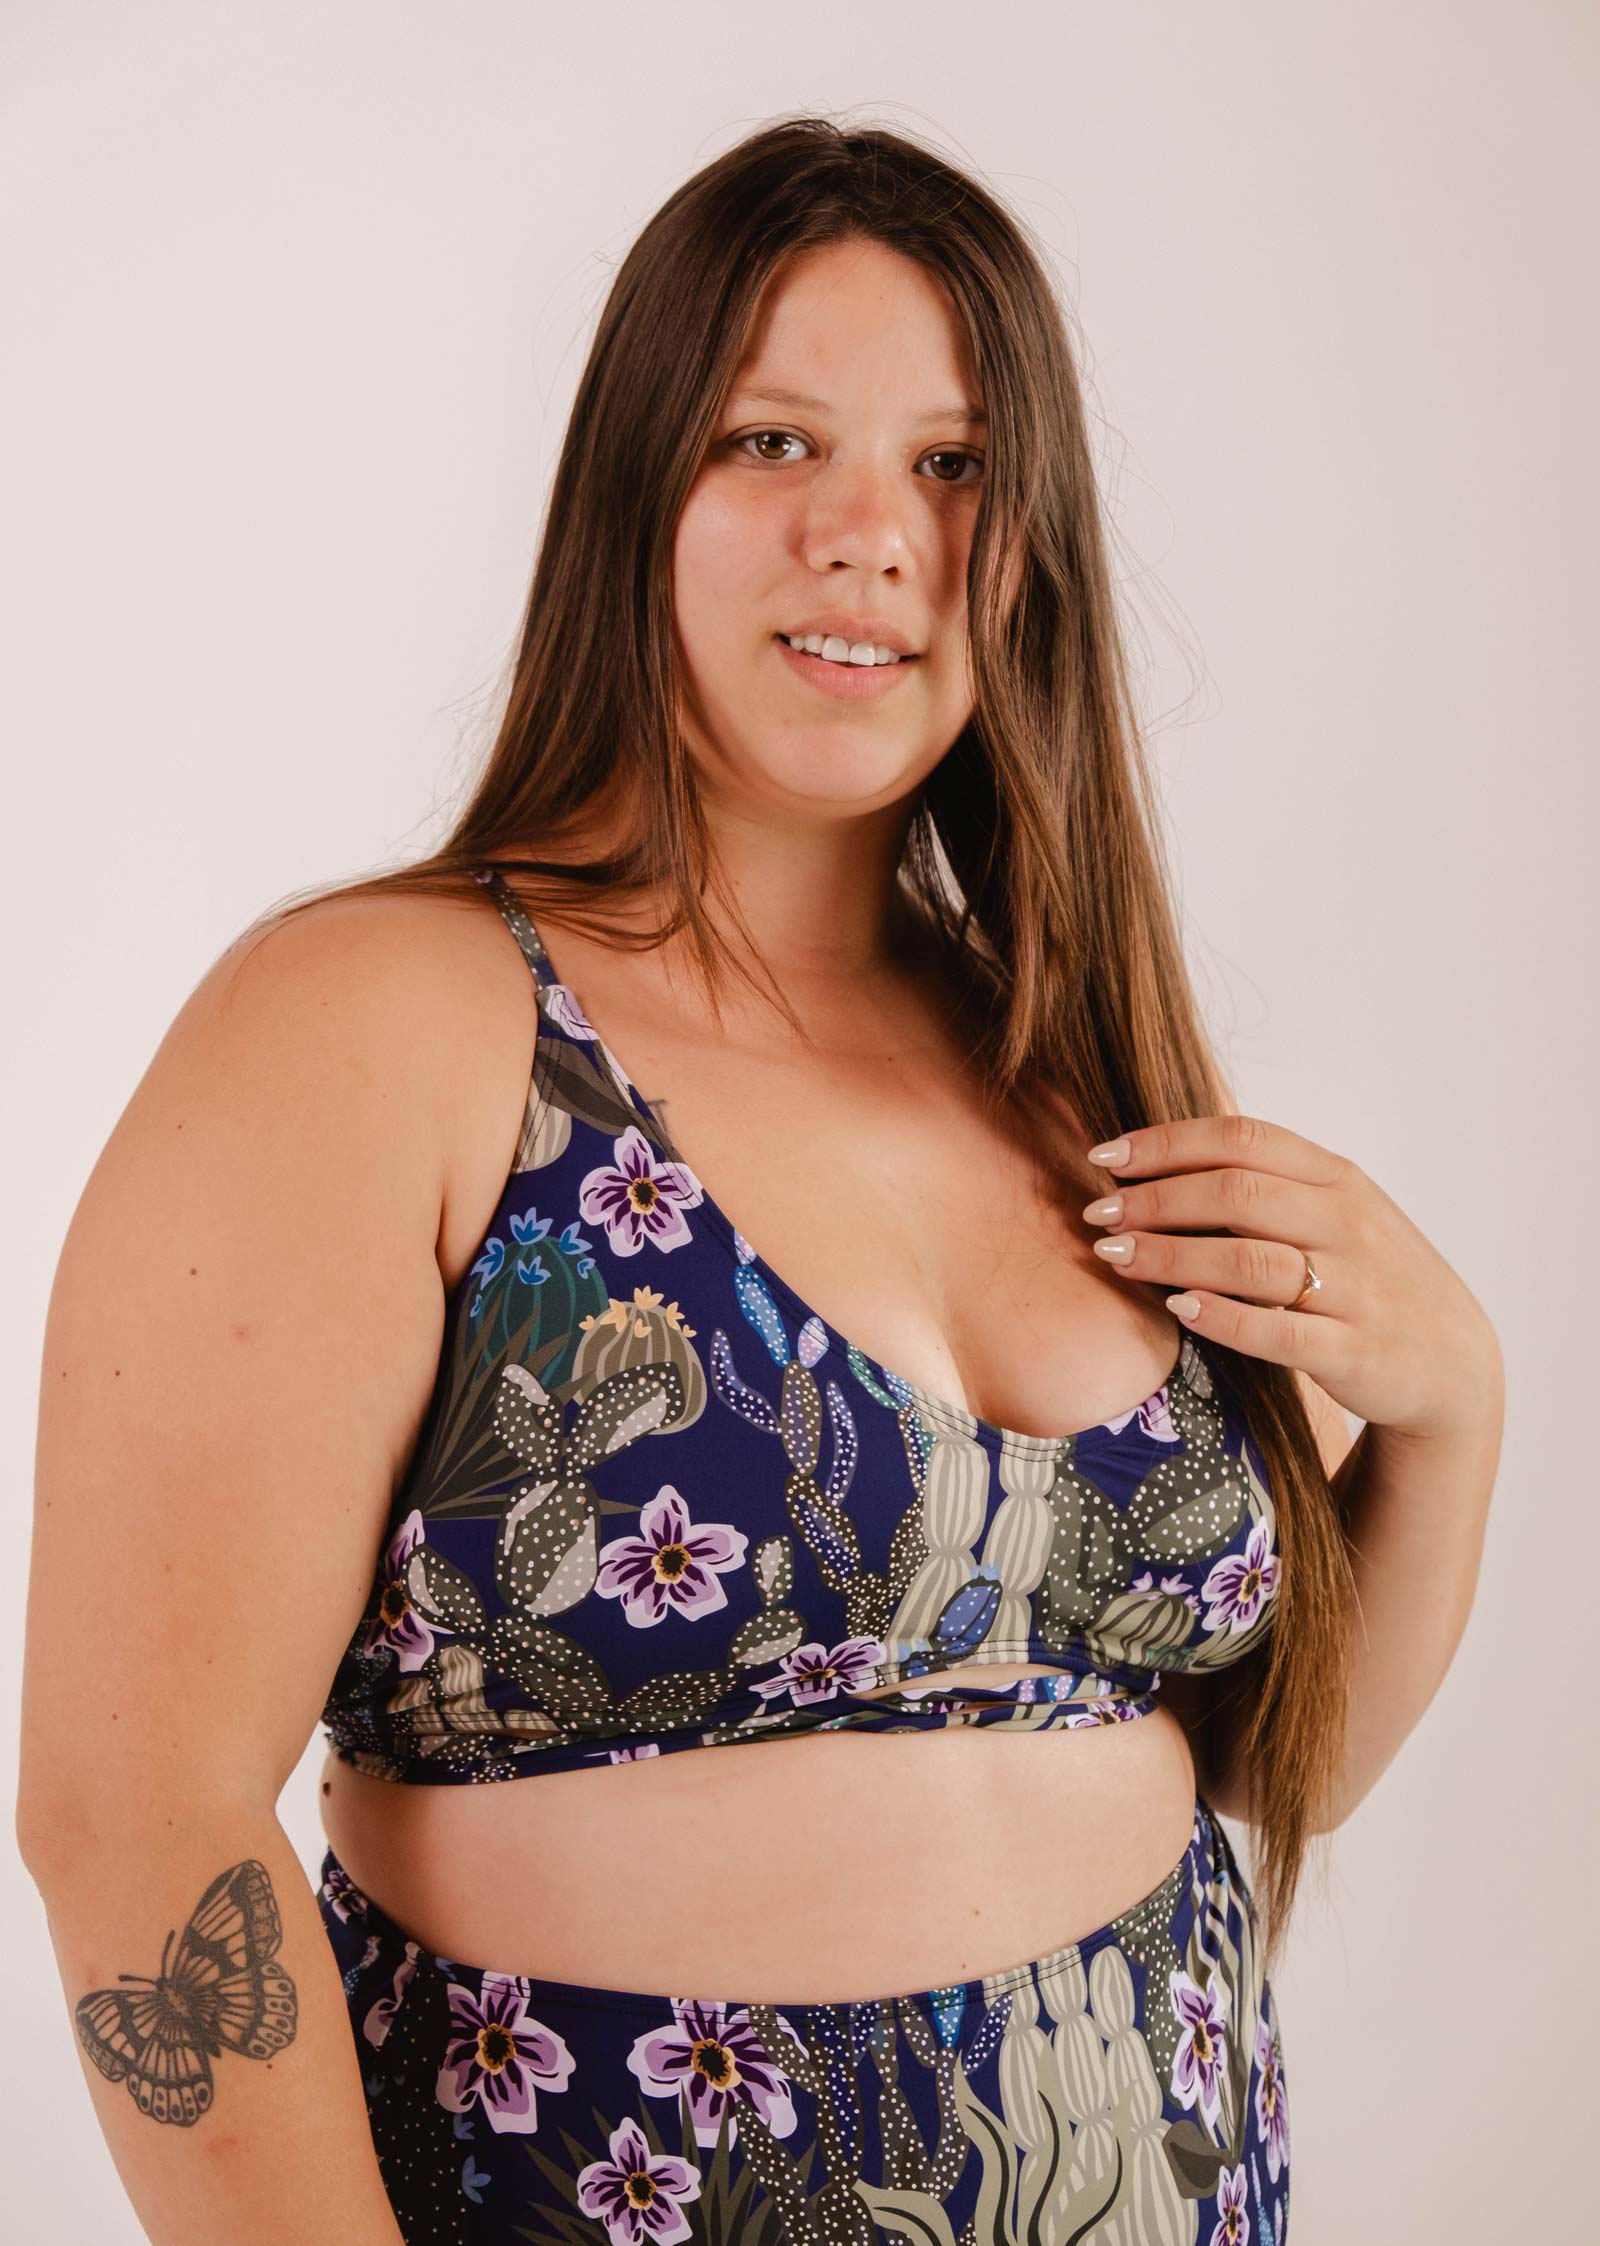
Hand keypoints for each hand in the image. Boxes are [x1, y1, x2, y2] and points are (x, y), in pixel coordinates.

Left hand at [1080, 1114, 1500, 1441]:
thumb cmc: (1370, 1277)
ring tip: (1115, 1258)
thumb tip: (1162, 1160)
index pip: (1242, 1139)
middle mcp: (1347, 1225)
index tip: (1105, 1157)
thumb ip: (1267, 1183)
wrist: (1452, 1362)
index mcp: (1337, 1180)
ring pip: (1248, 1260)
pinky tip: (1177, 1308)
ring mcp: (1353, 1288)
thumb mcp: (1336, 1213)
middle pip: (1236, 1194)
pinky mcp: (1352, 1350)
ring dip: (1171, 1255)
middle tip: (1099, 1215)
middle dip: (1154, 1200)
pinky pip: (1277, 1330)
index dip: (1166, 1143)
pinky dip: (1221, 1317)